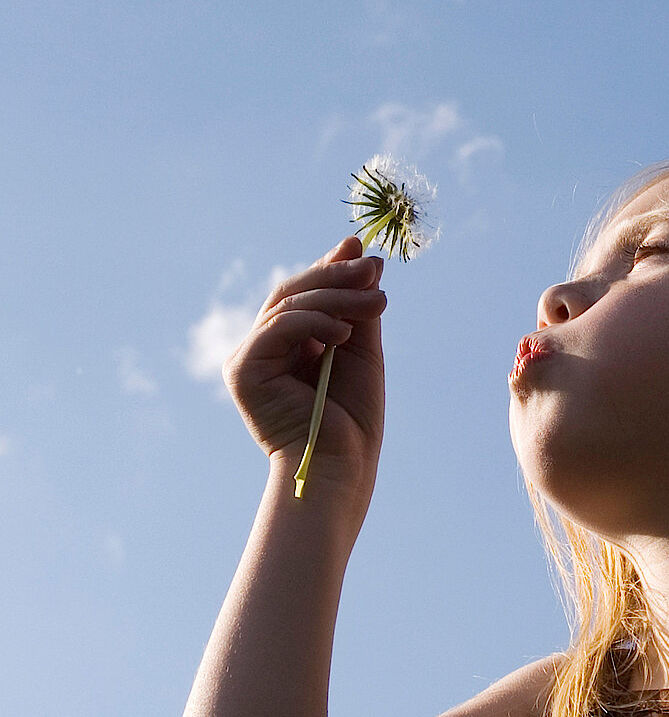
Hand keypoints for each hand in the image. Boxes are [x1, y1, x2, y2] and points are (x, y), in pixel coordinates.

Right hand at [224, 237, 387, 495]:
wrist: (340, 469)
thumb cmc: (353, 421)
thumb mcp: (363, 354)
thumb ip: (360, 311)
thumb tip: (368, 261)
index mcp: (289, 345)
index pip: (305, 295)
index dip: (330, 267)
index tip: (360, 247)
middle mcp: (263, 349)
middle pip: (293, 294)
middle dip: (336, 275)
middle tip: (373, 267)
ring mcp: (249, 359)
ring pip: (289, 306)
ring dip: (337, 297)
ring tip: (378, 301)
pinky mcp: (243, 371)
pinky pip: (279, 328)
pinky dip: (315, 323)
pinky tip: (346, 333)